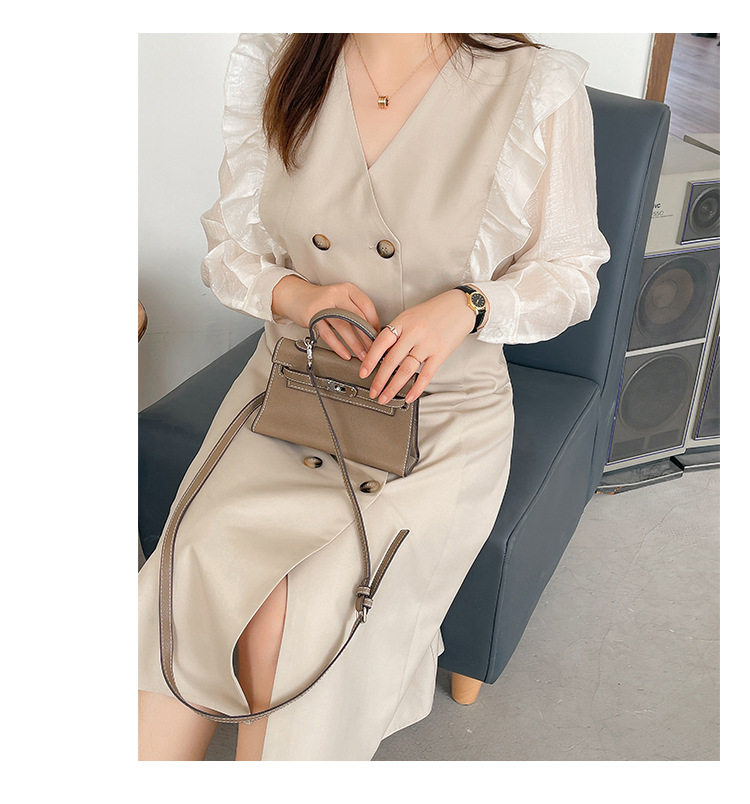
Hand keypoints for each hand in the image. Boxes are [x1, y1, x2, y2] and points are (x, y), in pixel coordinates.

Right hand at [272, 278, 380, 360]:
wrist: (295, 296)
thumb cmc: (322, 301)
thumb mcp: (341, 299)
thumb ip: (355, 310)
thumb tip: (372, 331)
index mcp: (347, 289)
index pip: (367, 306)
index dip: (374, 323)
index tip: (377, 336)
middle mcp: (336, 294)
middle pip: (357, 318)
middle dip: (367, 337)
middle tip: (373, 350)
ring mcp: (323, 305)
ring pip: (344, 327)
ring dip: (355, 345)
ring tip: (362, 356)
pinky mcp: (312, 316)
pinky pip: (329, 335)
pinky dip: (339, 347)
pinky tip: (345, 354)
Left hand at [358, 290, 475, 404]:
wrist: (460, 306)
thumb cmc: (435, 310)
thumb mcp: (410, 316)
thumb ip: (397, 332)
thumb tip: (382, 352)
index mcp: (403, 322)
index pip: (381, 343)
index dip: (370, 359)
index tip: (363, 373)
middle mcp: (414, 333)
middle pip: (391, 360)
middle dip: (380, 380)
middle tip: (373, 392)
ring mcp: (428, 344)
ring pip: (406, 370)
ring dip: (394, 387)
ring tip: (385, 397)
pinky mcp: (441, 353)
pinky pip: (426, 374)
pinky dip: (416, 388)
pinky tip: (409, 396)